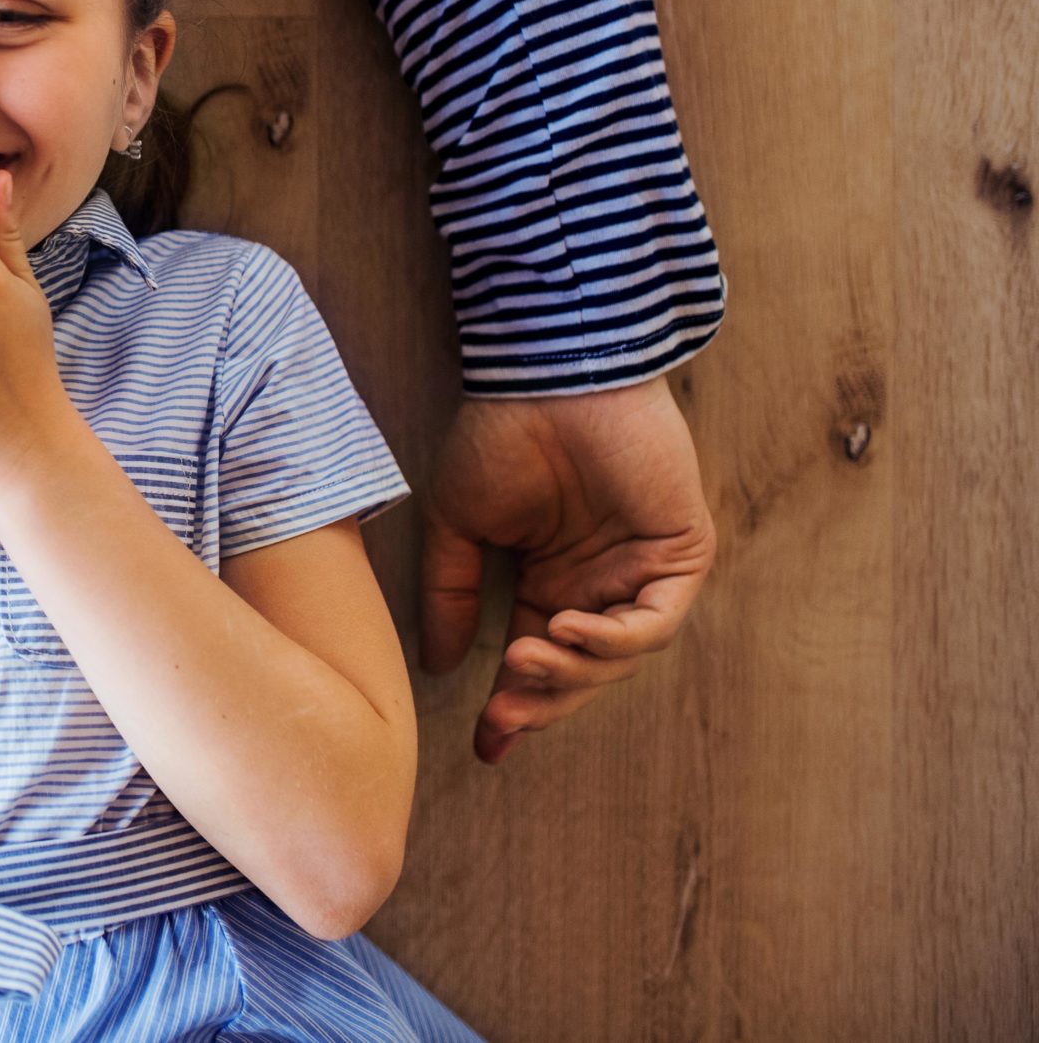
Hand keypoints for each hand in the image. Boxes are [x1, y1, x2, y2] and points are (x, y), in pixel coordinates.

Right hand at [418, 375, 715, 763]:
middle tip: (504, 716)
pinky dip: (618, 638)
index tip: (486, 745)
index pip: (540, 662)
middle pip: (584, 673)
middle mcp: (599, 584)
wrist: (544, 377)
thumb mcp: (458, 526)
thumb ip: (454, 595)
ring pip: (622, 657)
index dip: (516, 706)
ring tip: (527, 659)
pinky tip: (571, 628)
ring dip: (576, 672)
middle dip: (544, 702)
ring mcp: (642, 570)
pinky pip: (658, 620)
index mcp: (551, 581)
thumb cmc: (499, 437)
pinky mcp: (679, 552)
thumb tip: (442, 665)